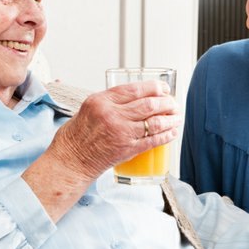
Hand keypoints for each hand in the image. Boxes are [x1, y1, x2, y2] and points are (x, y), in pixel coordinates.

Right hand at [51, 79, 180, 178]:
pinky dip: (166, 136)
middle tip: (173, 103)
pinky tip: (172, 132)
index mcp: (101, 101)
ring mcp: (121, 133)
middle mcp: (112, 115)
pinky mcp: (127, 150)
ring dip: (171, 119)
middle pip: (149, 104)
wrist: (70, 160)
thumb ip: (110, 102)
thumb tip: (134, 97)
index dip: (154, 87)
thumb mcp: (89, 108)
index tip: (164, 88)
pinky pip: (152, 141)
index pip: (134, 89)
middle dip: (167, 102)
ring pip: (155, 122)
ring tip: (177, 117)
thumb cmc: (77, 136)